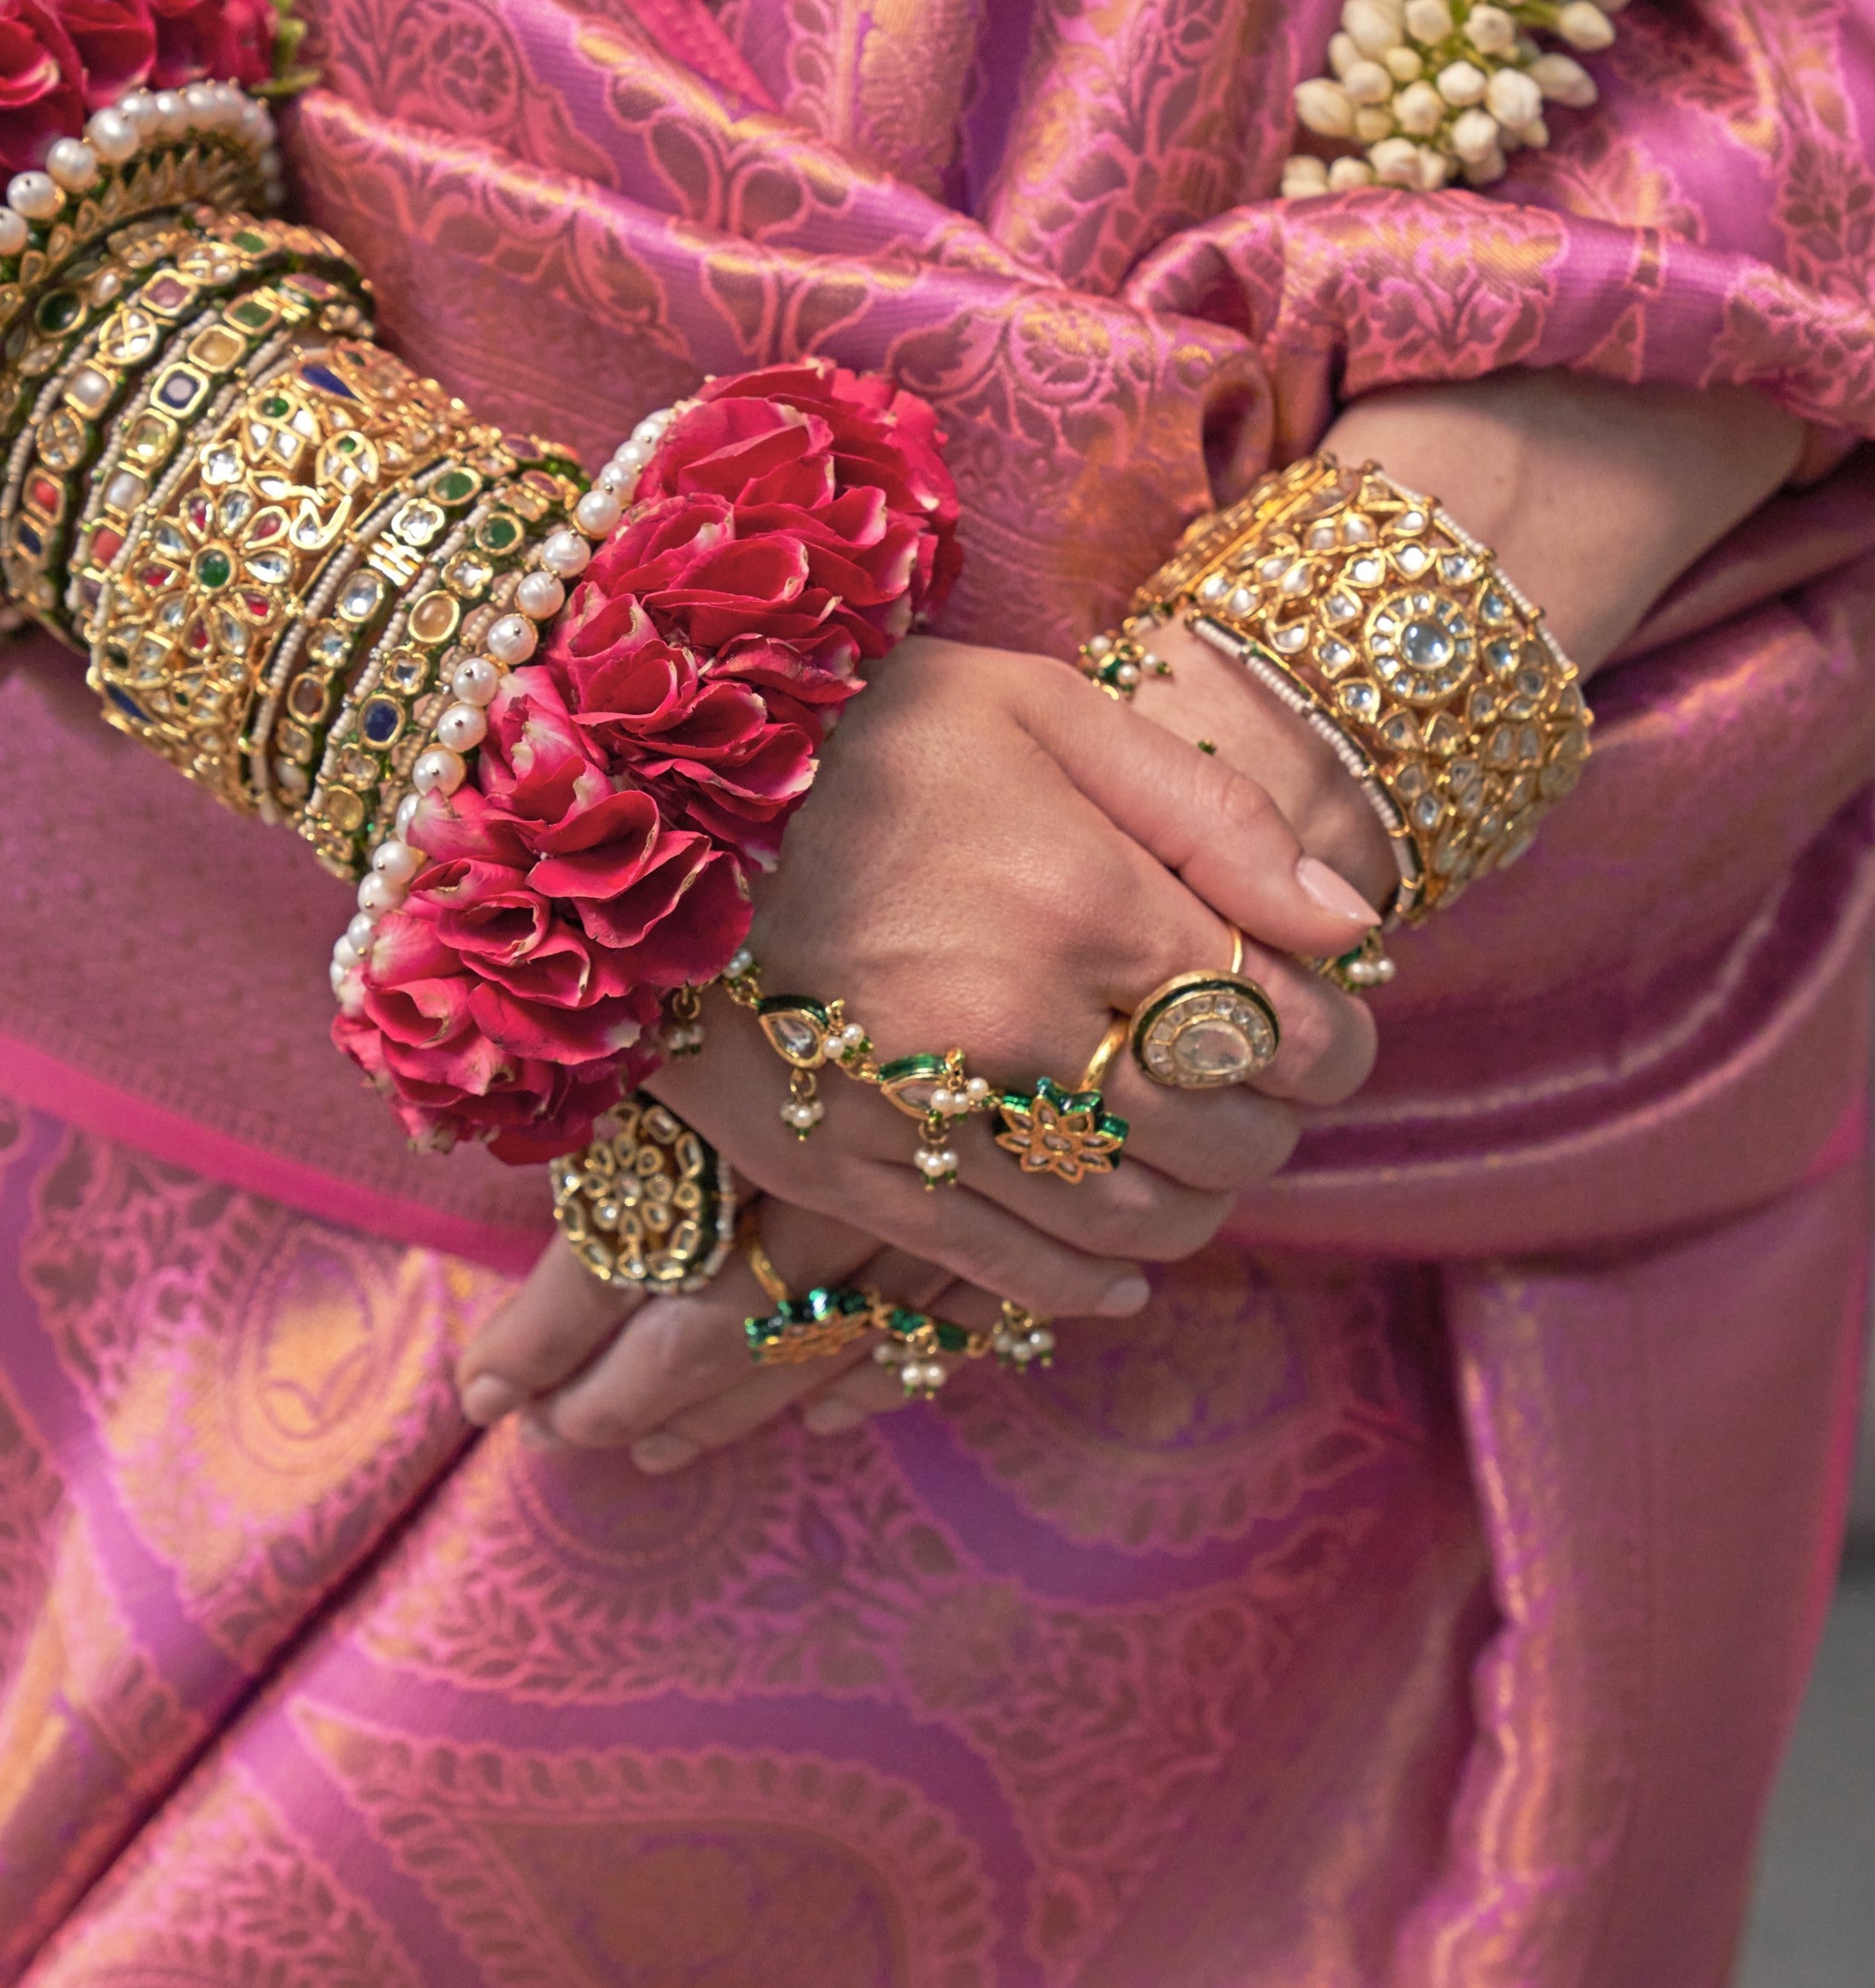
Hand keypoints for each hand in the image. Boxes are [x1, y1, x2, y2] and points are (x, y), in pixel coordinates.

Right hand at [457, 641, 1382, 1462]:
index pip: (1297, 1032)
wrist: (637, 783)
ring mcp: (935, 1112)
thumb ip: (1210, 812)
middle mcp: (1027, 1024)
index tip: (1311, 1020)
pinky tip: (1112, 1259)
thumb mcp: (1043, 706)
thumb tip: (1352, 925)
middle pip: (1230, 1140)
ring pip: (1135, 1224)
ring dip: (1186, 1203)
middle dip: (1264, 1119)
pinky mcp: (849, 1170)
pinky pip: (1013, 1274)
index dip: (1333, 1040)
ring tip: (1173, 1153)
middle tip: (1242, 1081)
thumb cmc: (857, 727)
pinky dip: (1086, 1282)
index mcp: (1092, 900)